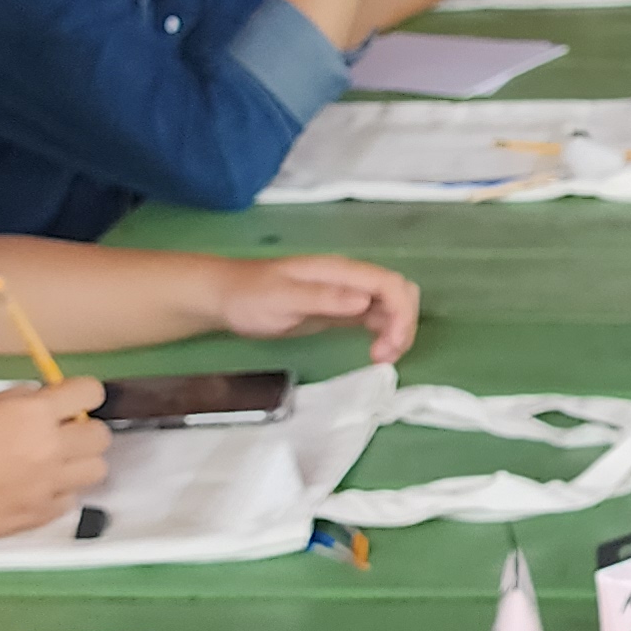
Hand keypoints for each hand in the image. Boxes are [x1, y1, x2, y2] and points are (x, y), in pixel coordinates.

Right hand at [0, 381, 108, 544]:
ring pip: (96, 471)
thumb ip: (19, 402)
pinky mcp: (38, 516)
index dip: (83, 394)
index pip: (90, 392)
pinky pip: (70, 501)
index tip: (72, 400)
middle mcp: (49, 449)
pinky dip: (58, 494)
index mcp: (33, 413)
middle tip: (61, 434)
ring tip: (50, 463)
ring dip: (78, 463)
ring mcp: (47, 486)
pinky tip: (32, 489)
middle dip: (84, 431)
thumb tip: (42, 401)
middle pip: (101, 436)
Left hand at [216, 254, 420, 364]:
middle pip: (399, 293)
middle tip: (385, 355)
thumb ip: (323, 298)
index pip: (389, 284)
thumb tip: (365, 302)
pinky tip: (374, 353)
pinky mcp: (339, 311)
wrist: (226, 297)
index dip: (401, 313)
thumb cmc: (250, 296)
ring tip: (380, 358)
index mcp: (339, 271)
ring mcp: (346, 295)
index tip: (390, 346)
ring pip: (391, 307)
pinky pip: (376, 318)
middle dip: (404, 324)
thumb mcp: (282, 298)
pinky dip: (384, 335)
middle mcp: (349, 280)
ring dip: (397, 331)